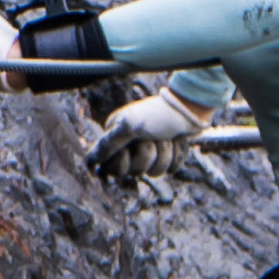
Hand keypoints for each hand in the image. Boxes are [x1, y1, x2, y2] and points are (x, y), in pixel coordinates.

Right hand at [89, 82, 213, 181]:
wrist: (189, 106)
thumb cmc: (156, 113)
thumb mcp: (129, 126)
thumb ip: (108, 145)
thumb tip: (89, 164)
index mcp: (117, 137)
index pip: (111, 168)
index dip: (123, 162)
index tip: (128, 148)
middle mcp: (131, 146)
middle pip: (135, 171)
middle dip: (148, 154)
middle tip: (152, 137)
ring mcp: (151, 151)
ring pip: (155, 171)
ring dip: (164, 153)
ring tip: (167, 137)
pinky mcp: (168, 155)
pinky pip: (171, 169)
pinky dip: (176, 154)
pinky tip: (177, 140)